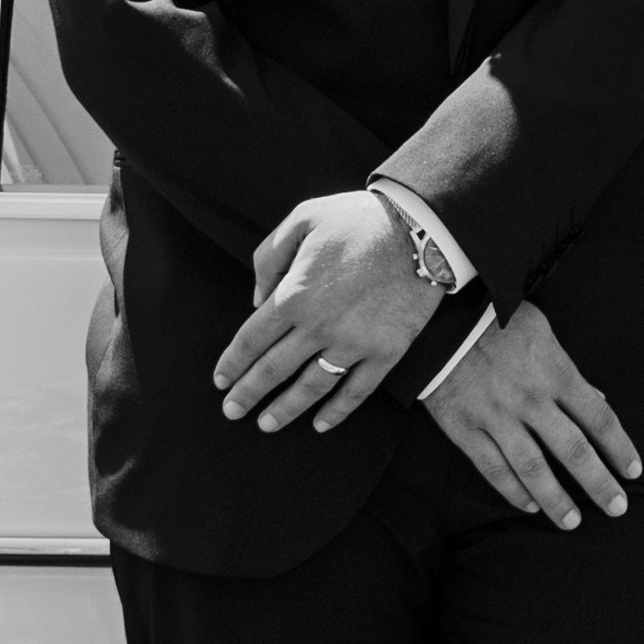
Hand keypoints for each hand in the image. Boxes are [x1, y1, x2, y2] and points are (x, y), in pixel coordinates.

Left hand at [219, 190, 443, 430]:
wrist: (422, 229)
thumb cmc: (359, 220)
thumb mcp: (303, 218)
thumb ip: (269, 256)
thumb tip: (256, 298)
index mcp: (294, 295)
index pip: (252, 339)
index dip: (233, 363)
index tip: (221, 381)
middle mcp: (319, 327)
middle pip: (274, 370)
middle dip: (248, 394)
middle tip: (231, 412)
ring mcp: (354, 344)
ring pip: (311, 387)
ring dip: (286, 409)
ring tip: (267, 425)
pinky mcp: (385, 352)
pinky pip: (357, 390)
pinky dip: (337, 412)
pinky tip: (321, 425)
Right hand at [423, 306, 642, 527]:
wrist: (441, 319)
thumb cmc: (497, 319)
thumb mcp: (543, 333)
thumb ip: (569, 371)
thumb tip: (598, 398)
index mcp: (556, 373)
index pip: (599, 418)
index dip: (619, 448)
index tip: (633, 470)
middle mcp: (531, 400)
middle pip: (573, 450)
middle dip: (599, 483)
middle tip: (617, 507)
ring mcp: (497, 417)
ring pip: (532, 469)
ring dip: (556, 500)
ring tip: (572, 522)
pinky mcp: (466, 429)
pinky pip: (493, 468)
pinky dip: (512, 491)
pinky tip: (528, 505)